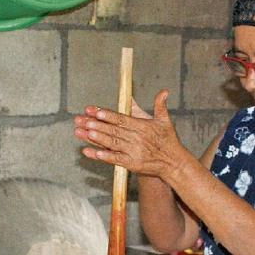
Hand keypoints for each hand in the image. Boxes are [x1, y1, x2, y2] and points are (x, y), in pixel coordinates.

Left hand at [73, 89, 188, 178]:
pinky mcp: (131, 164)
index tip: (95, 110)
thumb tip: (164, 90)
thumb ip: (160, 105)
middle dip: (96, 124)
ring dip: (96, 138)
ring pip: (112, 143)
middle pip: (113, 130)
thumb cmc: (168, 140)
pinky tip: (91, 152)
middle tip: (81, 119)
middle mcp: (136, 139)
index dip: (107, 115)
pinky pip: (115, 159)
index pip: (121, 119)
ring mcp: (133, 152)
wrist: (173, 163)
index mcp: (142, 127)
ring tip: (83, 132)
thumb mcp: (165, 121)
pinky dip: (103, 156)